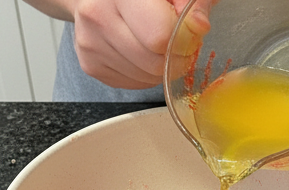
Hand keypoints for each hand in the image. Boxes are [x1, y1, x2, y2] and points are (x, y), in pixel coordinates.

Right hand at [72, 0, 197, 89]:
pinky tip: (143, 52)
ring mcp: (91, 45)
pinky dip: (145, 73)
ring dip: (160, 68)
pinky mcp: (90, 65)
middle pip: (151, 63)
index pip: (159, 36)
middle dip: (174, 58)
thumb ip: (191, 0)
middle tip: (180, 44)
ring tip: (159, 44)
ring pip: (143, 78)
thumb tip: (199, 27)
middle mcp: (99, 17)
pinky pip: (131, 83)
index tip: (189, 32)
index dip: (182, 39)